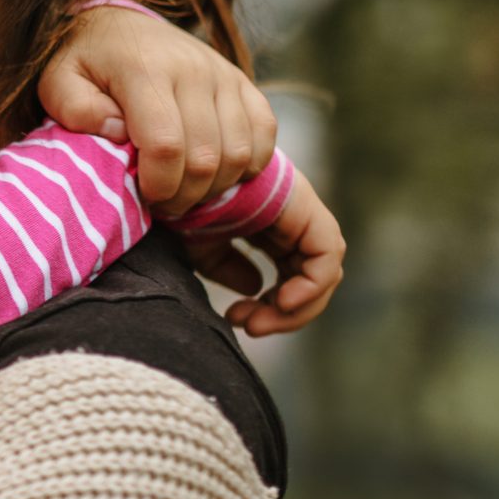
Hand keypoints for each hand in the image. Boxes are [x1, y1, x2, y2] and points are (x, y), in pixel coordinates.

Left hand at [39, 4, 276, 215]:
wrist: (121, 24)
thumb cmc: (86, 61)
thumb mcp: (58, 80)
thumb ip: (75, 108)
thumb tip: (118, 132)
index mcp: (144, 69)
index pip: (165, 144)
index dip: (159, 184)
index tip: (143, 196)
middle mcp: (193, 69)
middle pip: (207, 156)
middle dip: (185, 195)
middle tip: (163, 202)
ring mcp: (224, 74)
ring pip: (240, 152)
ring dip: (215, 186)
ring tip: (185, 189)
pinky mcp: (244, 82)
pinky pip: (265, 133)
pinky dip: (248, 163)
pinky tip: (217, 170)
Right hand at [190, 169, 346, 335]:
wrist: (173, 171)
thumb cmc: (179, 202)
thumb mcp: (200, 244)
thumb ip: (226, 267)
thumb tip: (256, 289)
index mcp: (272, 224)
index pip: (293, 275)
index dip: (273, 307)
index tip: (236, 319)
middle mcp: (293, 217)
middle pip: (312, 277)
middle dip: (286, 313)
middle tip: (250, 328)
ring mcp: (302, 210)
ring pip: (324, 271)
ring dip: (297, 307)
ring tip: (256, 322)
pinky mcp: (306, 206)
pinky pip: (326, 254)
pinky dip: (311, 284)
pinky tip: (282, 302)